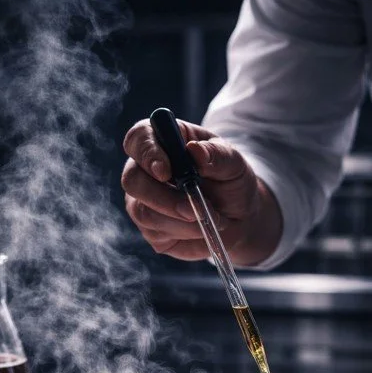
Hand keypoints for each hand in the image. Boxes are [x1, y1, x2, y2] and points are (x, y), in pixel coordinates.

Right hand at [121, 118, 281, 264]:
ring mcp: (143, 201)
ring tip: (210, 216)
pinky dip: (184, 233)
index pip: (138, 139)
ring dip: (181, 220)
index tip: (166, 172)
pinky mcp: (150, 229)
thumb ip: (216, 155)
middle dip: (164, 198)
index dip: (146, 153)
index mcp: (163, 142)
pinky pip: (156, 234)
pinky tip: (200, 227)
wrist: (239, 218)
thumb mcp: (234, 163)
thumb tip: (195, 150)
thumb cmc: (231, 182)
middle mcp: (145, 170)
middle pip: (132, 180)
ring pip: (144, 212)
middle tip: (195, 208)